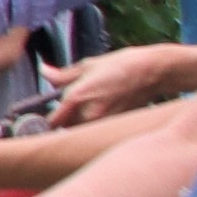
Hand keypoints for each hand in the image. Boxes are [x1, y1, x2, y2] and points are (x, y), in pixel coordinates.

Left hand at [48, 41, 196, 129]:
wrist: (152, 72)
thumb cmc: (120, 65)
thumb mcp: (88, 66)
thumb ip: (62, 75)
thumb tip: (44, 72)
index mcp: (76, 97)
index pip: (52, 122)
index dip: (46, 123)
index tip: (46, 120)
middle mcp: (88, 113)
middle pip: (67, 128)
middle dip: (67, 121)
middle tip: (73, 109)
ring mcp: (104, 122)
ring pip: (83, 130)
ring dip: (82, 124)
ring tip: (94, 108)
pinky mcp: (116, 126)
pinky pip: (99, 130)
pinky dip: (98, 125)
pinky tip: (107, 111)